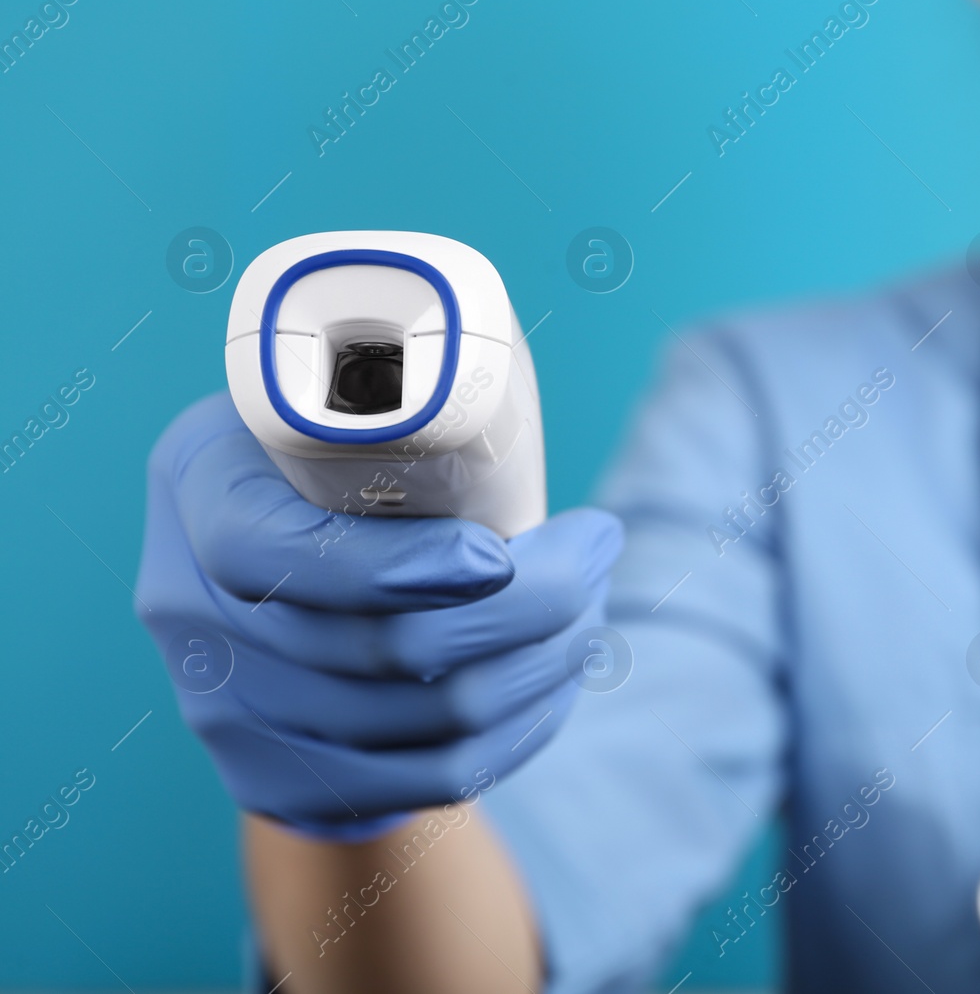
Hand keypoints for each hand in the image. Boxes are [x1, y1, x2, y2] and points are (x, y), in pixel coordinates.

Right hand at [134, 393, 621, 837]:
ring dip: (546, 664)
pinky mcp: (277, 779)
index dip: (401, 567)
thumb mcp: (324, 402)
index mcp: (201, 491)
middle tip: (596, 549)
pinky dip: (524, 729)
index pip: (280, 556)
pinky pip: (436, 779)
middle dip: (531, 604)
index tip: (501, 551)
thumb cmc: (324, 458)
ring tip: (592, 604)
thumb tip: (491, 391)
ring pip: (432, 721)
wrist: (265, 581)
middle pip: (385, 648)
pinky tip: (561, 677)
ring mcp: (227, 709)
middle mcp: (190, 609)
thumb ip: (385, 398)